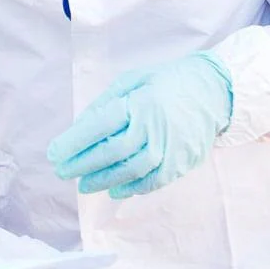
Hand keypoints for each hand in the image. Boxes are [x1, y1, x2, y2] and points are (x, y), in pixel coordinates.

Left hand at [46, 52, 232, 199]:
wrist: (215, 92)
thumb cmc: (168, 83)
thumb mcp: (135, 79)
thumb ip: (106, 102)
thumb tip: (80, 126)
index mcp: (140, 102)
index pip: (100, 126)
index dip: (74, 142)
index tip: (54, 153)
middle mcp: (154, 127)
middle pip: (112, 152)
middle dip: (82, 164)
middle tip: (63, 171)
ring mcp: (170, 147)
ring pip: (130, 171)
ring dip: (103, 180)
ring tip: (84, 185)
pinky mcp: (181, 163)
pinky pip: (152, 181)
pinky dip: (131, 188)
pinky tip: (114, 189)